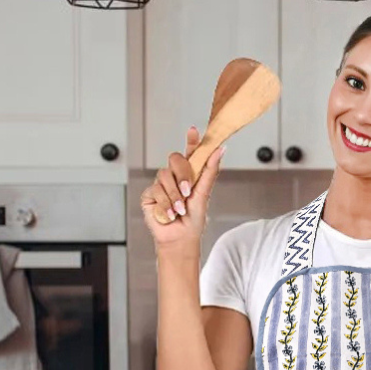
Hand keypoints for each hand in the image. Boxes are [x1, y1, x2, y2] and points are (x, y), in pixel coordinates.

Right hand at [139, 129, 218, 261]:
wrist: (179, 238)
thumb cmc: (193, 219)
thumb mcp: (204, 193)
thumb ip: (210, 170)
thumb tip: (221, 149)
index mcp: (189, 174)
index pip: (190, 153)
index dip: (191, 141)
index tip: (193, 130)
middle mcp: (174, 177)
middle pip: (174, 159)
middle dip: (182, 174)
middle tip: (188, 191)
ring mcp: (160, 185)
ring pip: (164, 176)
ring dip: (174, 195)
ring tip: (179, 209)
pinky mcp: (149, 196)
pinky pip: (155, 191)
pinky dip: (164, 204)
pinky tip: (169, 214)